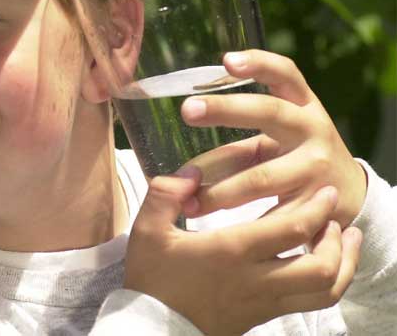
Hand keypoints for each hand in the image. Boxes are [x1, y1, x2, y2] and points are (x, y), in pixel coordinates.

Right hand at [124, 170, 362, 335]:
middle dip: (338, 239)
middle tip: (337, 217)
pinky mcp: (262, 317)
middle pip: (320, 266)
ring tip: (344, 242)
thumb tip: (190, 172)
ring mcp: (262, 302)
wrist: (150, 327)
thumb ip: (165, 194)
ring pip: (323, 292)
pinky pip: (309, 304)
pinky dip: (326, 283)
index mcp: (230, 251)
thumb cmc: (151, 277)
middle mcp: (255, 279)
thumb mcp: (147, 231)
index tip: (326, 191)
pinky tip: (321, 266)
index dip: (316, 209)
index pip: (290, 229)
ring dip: (342, 265)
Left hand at [180, 49, 366, 227]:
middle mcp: (313, 128)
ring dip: (219, 190)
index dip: (258, 64)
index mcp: (302, 105)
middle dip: (225, 110)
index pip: (284, 73)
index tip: (227, 60)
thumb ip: (234, 146)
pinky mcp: (316, 206)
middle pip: (269, 113)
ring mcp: (317, 167)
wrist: (348, 195)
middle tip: (187, 109)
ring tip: (187, 201)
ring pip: (261, 176)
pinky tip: (216, 234)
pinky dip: (241, 226)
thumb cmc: (295, 157)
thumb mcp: (274, 140)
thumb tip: (181, 169)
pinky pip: (271, 215)